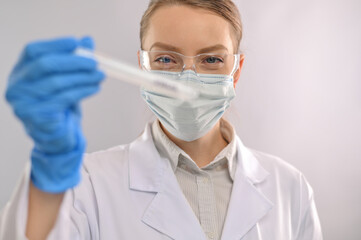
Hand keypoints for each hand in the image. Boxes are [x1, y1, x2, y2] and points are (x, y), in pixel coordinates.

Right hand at [5, 36, 104, 192]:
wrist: (57, 136)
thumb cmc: (59, 105)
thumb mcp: (65, 80)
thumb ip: (73, 60)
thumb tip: (88, 40)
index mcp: (19, 72)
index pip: (33, 50)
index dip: (55, 44)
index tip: (77, 43)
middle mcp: (16, 87)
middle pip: (45, 65)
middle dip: (74, 62)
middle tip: (95, 62)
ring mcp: (23, 103)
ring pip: (57, 83)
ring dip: (83, 77)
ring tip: (100, 75)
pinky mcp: (37, 117)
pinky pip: (64, 99)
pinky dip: (82, 91)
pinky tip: (95, 87)